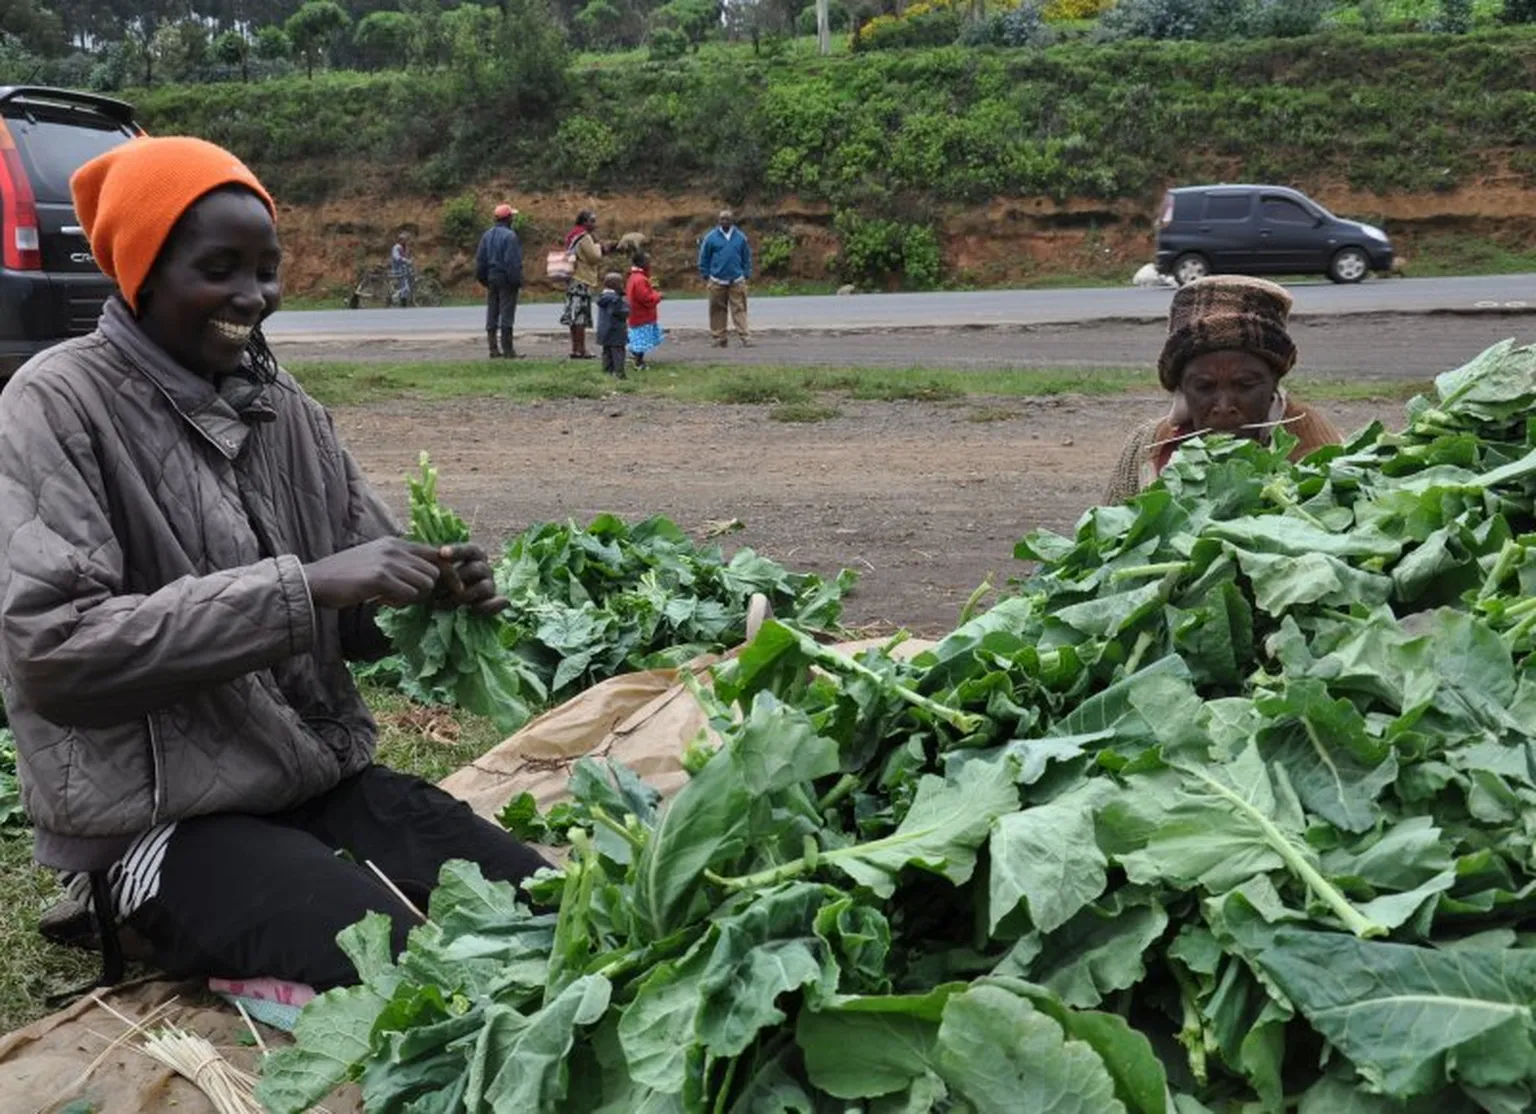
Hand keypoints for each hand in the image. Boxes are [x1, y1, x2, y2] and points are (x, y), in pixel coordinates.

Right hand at [305, 537, 442, 609]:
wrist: (316, 580)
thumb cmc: (345, 575)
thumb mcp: (377, 560)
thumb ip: (400, 563)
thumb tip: (427, 578)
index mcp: (395, 542)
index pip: (436, 553)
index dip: (447, 573)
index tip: (452, 589)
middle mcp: (395, 548)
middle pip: (435, 571)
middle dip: (426, 589)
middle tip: (405, 597)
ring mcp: (388, 561)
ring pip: (425, 584)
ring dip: (413, 597)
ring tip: (392, 599)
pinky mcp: (381, 577)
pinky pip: (409, 594)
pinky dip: (400, 603)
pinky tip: (382, 601)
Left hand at [432, 543, 508, 616]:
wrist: (445, 597)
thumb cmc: (440, 578)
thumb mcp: (438, 567)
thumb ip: (439, 562)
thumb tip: (438, 555)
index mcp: (475, 554)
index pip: (470, 550)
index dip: (457, 551)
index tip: (442, 553)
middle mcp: (484, 568)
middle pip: (476, 569)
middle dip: (455, 579)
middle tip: (435, 587)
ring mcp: (490, 585)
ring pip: (484, 587)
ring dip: (463, 596)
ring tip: (442, 603)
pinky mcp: (492, 601)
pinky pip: (497, 603)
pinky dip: (489, 606)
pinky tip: (472, 609)